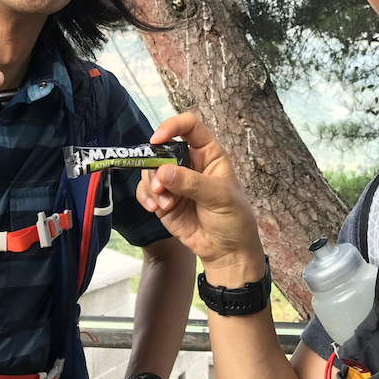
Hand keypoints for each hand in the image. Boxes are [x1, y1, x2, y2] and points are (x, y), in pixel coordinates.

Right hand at [137, 113, 262, 277]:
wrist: (226, 252)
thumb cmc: (233, 219)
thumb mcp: (219, 198)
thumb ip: (191, 183)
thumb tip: (163, 172)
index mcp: (208, 154)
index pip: (188, 127)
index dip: (171, 126)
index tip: (157, 139)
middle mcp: (189, 163)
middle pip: (162, 149)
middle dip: (155, 165)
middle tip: (161, 186)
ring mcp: (174, 182)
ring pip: (150, 170)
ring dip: (152, 185)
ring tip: (165, 204)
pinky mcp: (164, 200)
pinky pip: (146, 190)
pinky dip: (146, 197)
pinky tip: (156, 209)